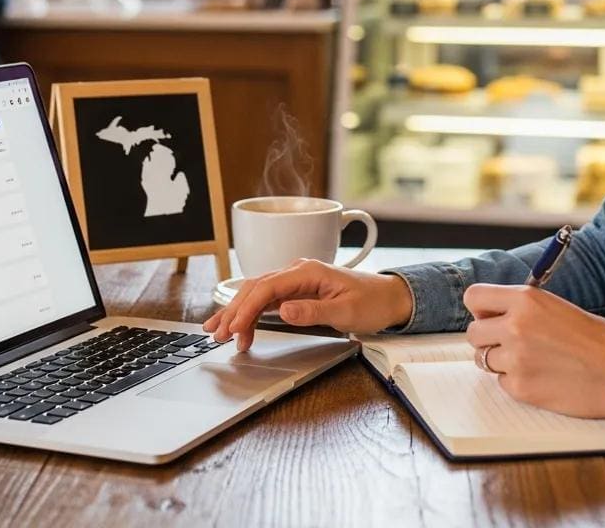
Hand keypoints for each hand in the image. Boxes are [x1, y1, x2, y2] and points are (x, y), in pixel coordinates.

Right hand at [202, 259, 413, 351]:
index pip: (267, 287)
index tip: (234, 328)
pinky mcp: (297, 292)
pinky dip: (251, 313)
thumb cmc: (371, 302)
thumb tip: (284, 310)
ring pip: (257, 293)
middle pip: (255, 288)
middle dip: (233, 310)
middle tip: (216, 333)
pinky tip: (240, 326)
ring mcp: (296, 281)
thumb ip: (313, 311)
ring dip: (237, 311)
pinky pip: (267, 300)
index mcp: (307, 271)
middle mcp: (297, 272)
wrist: (388, 297)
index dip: (247, 308)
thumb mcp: (345, 311)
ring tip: (218, 330)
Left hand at [464, 284, 604, 418]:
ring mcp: (515, 359)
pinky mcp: (521, 387)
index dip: (481, 309)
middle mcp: (514, 326)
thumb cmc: (597, 339)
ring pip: (484, 359)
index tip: (489, 316)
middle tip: (509, 343)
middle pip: (474, 333)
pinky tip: (540, 377)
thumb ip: (522, 307)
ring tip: (530, 361)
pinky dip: (516, 382)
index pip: (473, 297)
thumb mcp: (555, 306)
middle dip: (488, 338)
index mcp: (524, 299)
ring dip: (501, 361)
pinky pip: (502, 383)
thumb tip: (493, 313)